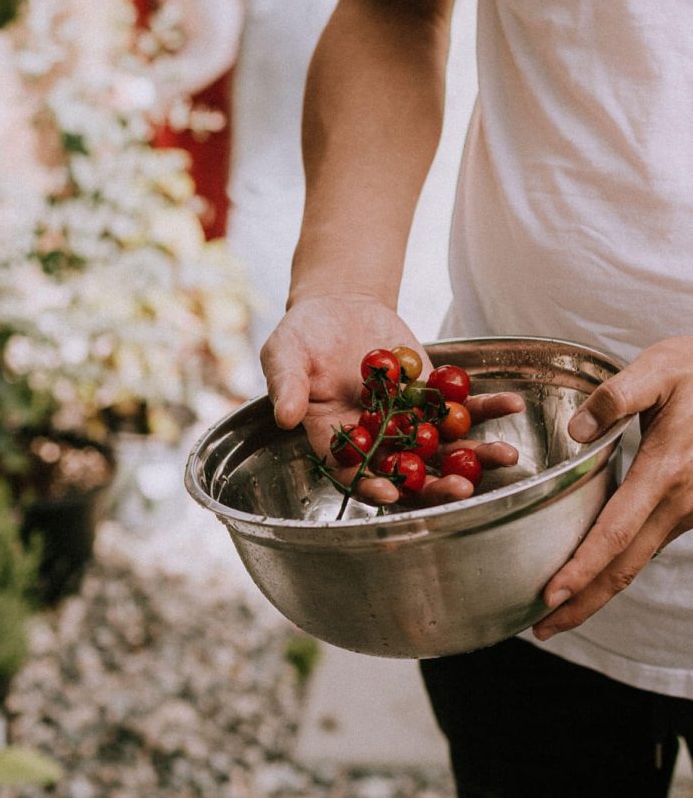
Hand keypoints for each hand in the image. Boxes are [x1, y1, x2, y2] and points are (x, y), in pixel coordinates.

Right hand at [261, 293, 522, 506]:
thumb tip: (284, 416)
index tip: (391, 491)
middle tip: (462, 490)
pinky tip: (511, 405)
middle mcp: (375, 438)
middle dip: (436, 484)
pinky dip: (487, 407)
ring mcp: (408, 419)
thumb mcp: (285, 352)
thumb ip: (286, 383)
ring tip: (507, 457)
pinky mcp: (432, 394)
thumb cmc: (303, 334)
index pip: (353, 472)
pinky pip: (462, 406)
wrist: (339, 306)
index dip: (371, 484)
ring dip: (477, 455)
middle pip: (408, 472)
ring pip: (444, 448)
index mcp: (335, 439)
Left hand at [533, 336, 692, 639]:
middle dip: (584, 601)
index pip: (616, 531)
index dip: (583, 567)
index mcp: (667, 470)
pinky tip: (594, 571)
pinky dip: (619, 564)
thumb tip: (576, 430)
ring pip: (639, 559)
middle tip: (543, 628)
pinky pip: (651, 544)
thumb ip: (617, 396)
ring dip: (600, 588)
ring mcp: (691, 510)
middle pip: (626, 565)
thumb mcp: (660, 369)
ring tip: (559, 609)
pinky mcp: (692, 509)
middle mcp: (682, 500)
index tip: (550, 595)